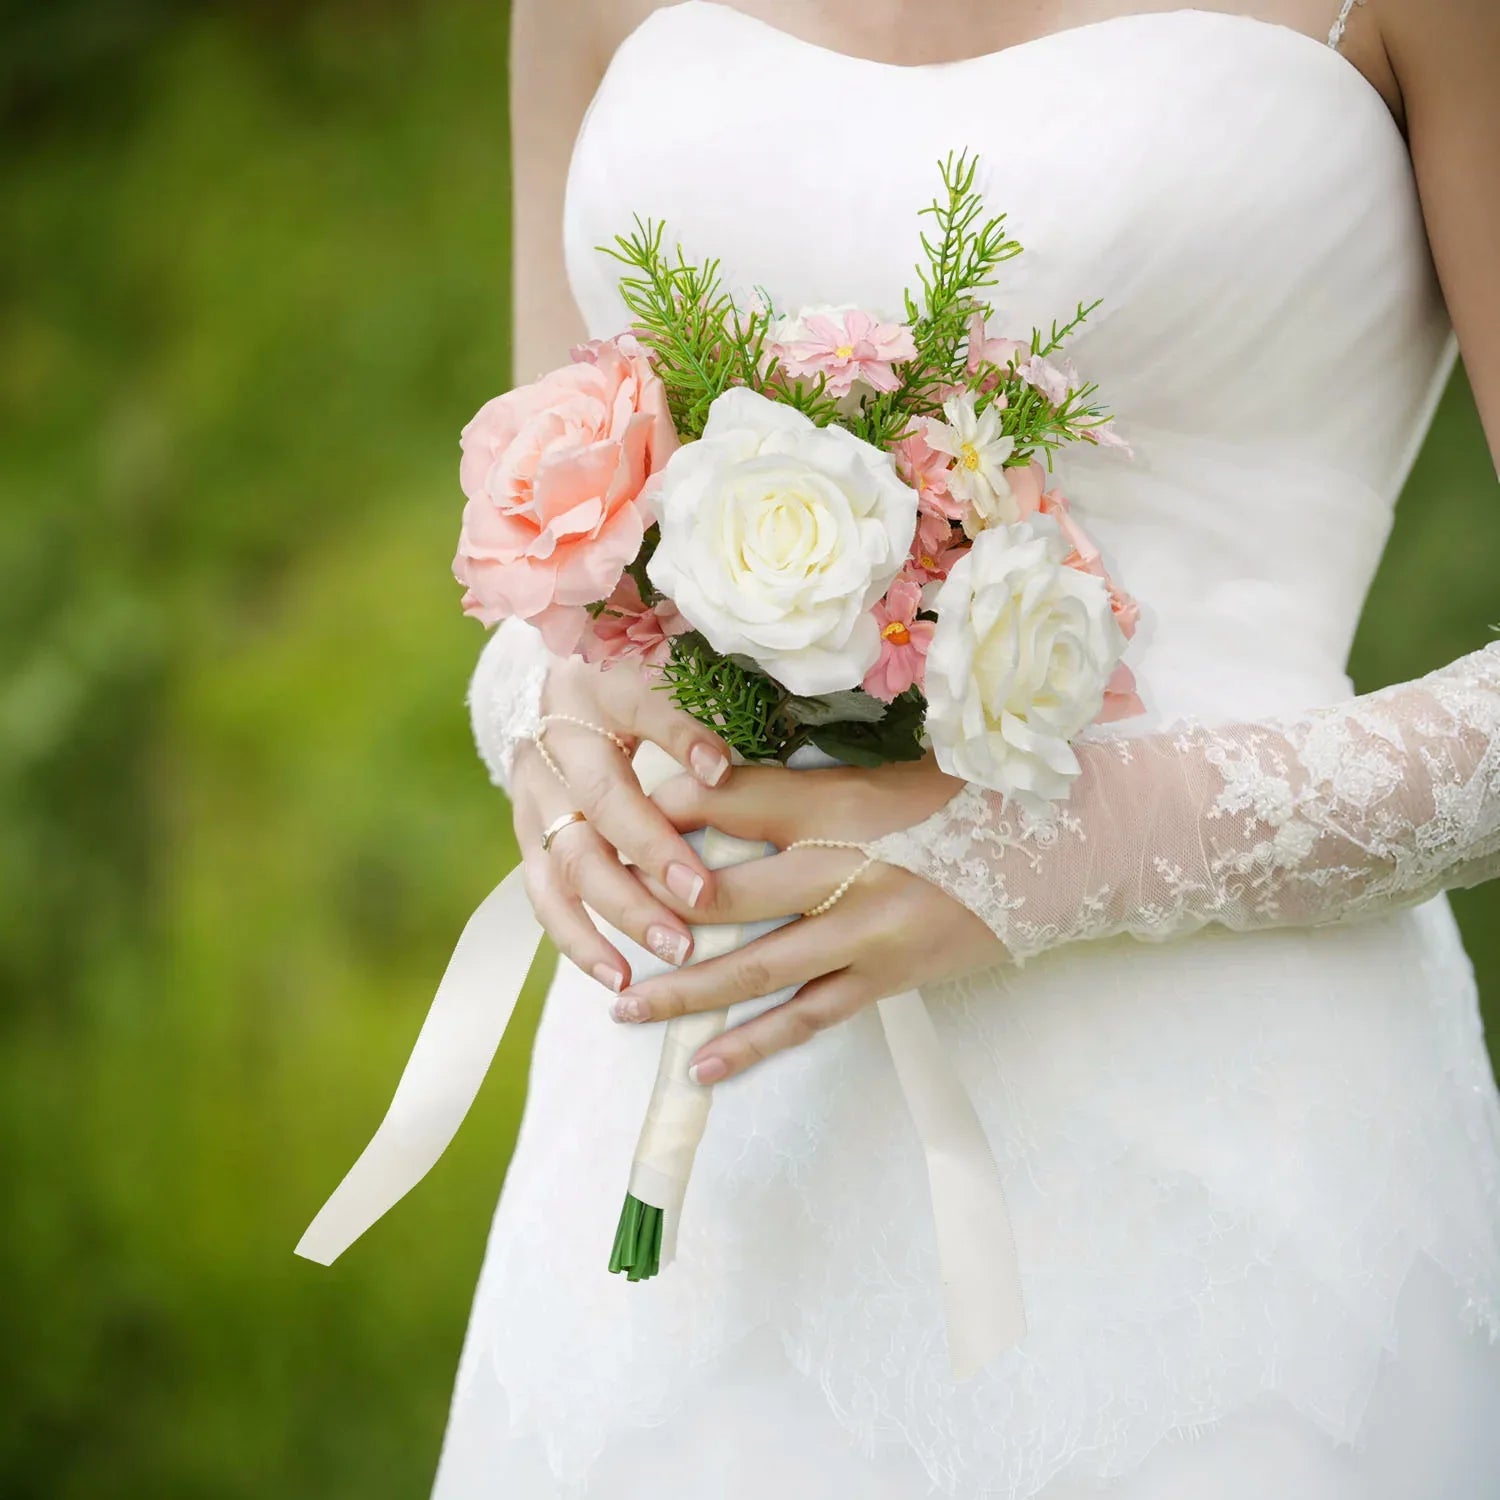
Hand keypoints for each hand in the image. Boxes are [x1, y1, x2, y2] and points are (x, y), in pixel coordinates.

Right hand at [512, 655, 733, 992]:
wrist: (566, 690)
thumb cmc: (648, 684)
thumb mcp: (676, 672)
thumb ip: (712, 702)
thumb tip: (753, 747)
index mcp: (602, 682)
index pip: (641, 705)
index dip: (680, 737)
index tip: (722, 771)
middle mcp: (559, 736)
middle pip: (601, 798)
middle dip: (652, 852)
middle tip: (702, 895)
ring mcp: (536, 790)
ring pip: (569, 858)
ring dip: (621, 909)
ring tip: (674, 949)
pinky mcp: (529, 834)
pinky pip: (545, 895)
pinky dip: (579, 940)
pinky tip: (618, 976)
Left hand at [611, 757, 1008, 1082]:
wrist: (1063, 846)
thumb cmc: (968, 794)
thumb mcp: (883, 770)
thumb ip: (801, 786)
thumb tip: (713, 788)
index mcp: (838, 803)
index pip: (729, 801)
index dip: (664, 810)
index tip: (610, 818)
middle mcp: (844, 868)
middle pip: (725, 894)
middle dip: (655, 910)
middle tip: (596, 919)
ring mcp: (866, 933)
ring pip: (756, 971)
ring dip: (685, 993)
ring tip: (626, 1010)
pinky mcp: (887, 978)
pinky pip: (809, 1017)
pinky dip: (754, 1045)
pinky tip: (701, 1066)